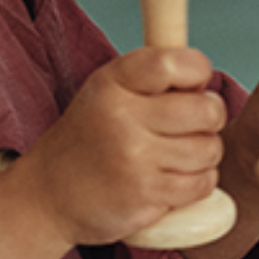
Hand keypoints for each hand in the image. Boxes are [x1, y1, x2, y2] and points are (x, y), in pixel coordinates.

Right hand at [14, 48, 229, 246]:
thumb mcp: (107, 91)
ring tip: (179, 154)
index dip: (198, 72)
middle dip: (211, 117)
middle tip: (193, 124)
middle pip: (206, 110)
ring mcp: (134, 159)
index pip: (176, 63)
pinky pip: (202, 183)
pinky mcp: (144, 195)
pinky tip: (176, 177)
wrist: (48, 195)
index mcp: (113, 83)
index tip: (195, 84)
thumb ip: (153, 78)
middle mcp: (122, 117)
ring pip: (209, 149)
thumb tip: (207, 82)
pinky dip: (199, 181)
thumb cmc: (90, 138)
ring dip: (205, 153)